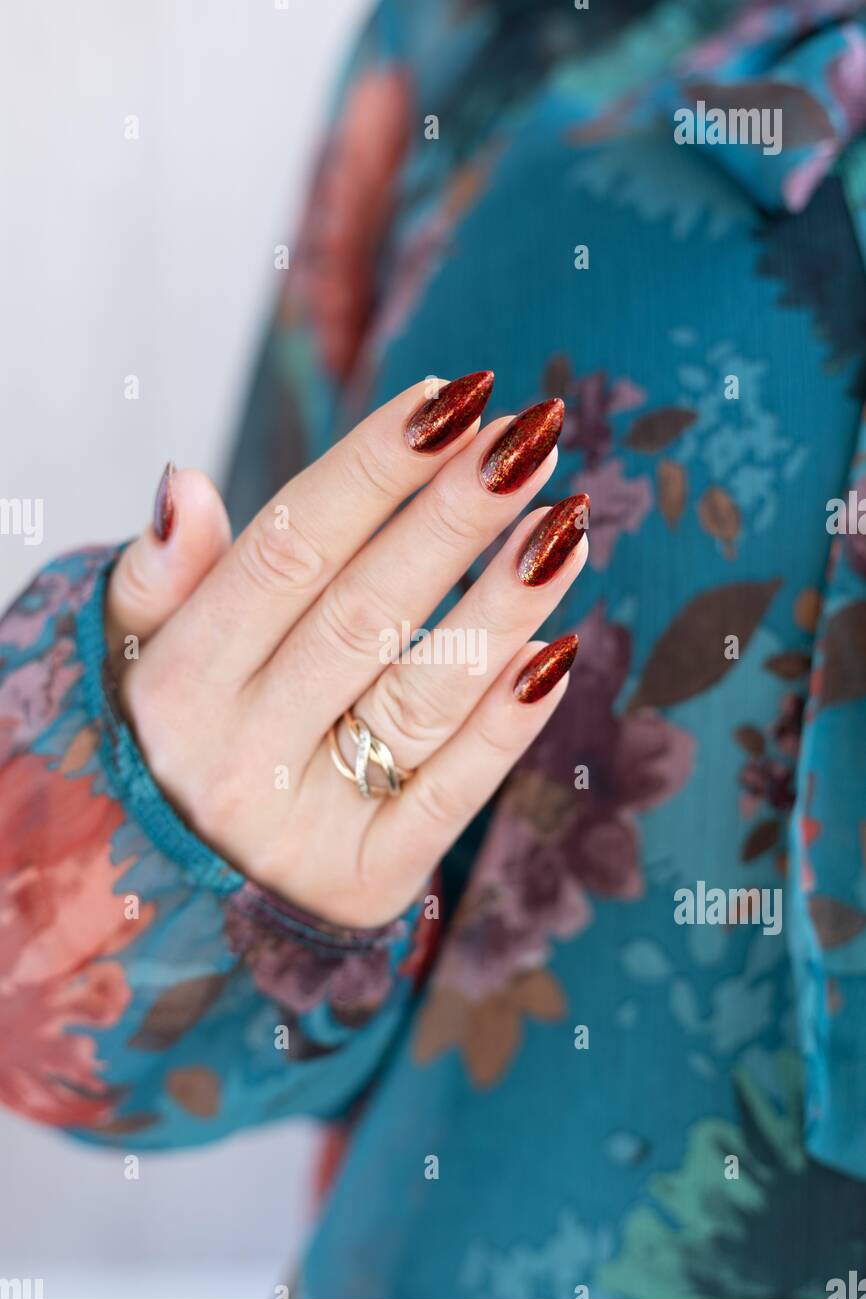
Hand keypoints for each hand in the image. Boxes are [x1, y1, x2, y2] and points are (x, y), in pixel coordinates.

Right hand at [106, 374, 588, 927]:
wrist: (178, 879)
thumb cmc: (186, 728)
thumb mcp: (141, 651)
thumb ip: (161, 574)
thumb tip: (186, 482)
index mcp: (177, 683)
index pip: (288, 552)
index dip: (373, 471)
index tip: (452, 400)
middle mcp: (233, 757)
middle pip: (365, 613)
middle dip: (456, 517)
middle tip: (534, 435)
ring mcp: (302, 826)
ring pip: (421, 697)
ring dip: (504, 607)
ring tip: (567, 527)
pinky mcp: (366, 880)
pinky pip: (450, 795)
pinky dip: (507, 725)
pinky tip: (558, 653)